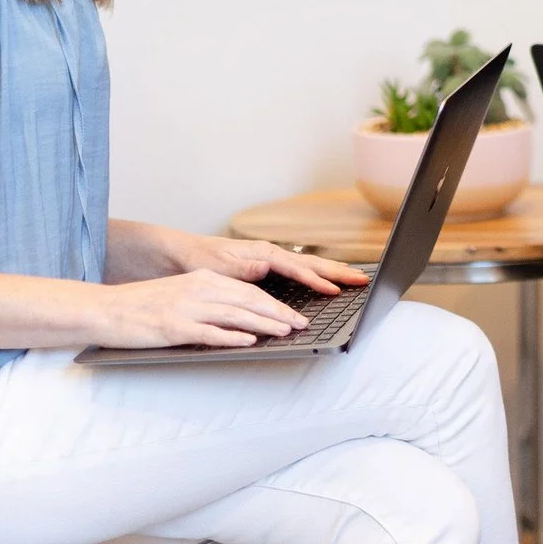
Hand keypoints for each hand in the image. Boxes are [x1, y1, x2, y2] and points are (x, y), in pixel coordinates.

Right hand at [94, 269, 316, 348]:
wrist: (106, 309)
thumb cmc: (144, 305)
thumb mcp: (183, 293)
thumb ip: (211, 299)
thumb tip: (242, 316)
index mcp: (203, 279)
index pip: (249, 291)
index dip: (276, 303)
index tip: (295, 314)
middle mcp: (199, 289)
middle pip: (248, 300)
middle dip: (279, 313)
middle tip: (301, 324)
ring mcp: (187, 308)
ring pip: (235, 315)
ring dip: (264, 324)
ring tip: (285, 332)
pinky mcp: (173, 327)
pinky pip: (209, 332)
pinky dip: (232, 337)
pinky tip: (249, 341)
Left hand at [163, 232, 370, 296]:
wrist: (180, 253)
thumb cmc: (197, 260)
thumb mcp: (216, 267)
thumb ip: (242, 267)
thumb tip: (266, 265)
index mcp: (262, 253)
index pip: (298, 269)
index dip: (317, 280)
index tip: (336, 290)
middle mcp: (270, 254)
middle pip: (311, 263)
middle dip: (338, 272)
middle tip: (362, 280)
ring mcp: (270, 259)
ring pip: (309, 265)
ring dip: (332, 272)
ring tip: (354, 278)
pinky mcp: (267, 266)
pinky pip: (299, 271)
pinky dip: (317, 275)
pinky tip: (325, 281)